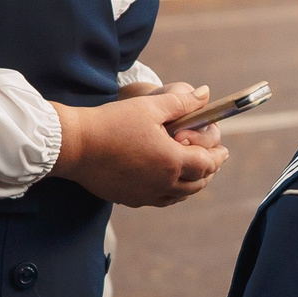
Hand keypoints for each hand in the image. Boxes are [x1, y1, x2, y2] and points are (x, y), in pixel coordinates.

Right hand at [52, 86, 228, 207]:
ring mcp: (145, 195)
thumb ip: (182, 103)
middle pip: (196, 184)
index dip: (217, 156)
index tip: (223, 150)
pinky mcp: (129, 199)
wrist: (74, 146)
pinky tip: (166, 185)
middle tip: (212, 163)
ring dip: (191, 186)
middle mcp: (163, 184)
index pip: (206, 164)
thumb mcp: (150, 107)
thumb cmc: (111, 123)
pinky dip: (171, 194)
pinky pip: (159, 201)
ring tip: (193, 176)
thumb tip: (206, 95)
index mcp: (172, 161)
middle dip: (208, 173)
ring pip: (179, 196)